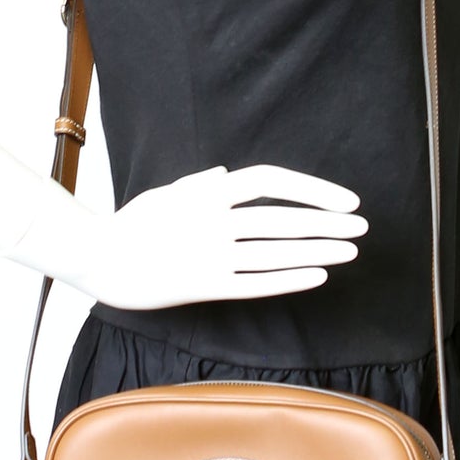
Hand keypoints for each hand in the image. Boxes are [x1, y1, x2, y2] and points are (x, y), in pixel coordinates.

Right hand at [84, 164, 367, 312]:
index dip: (312, 189)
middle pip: (282, 218)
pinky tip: (318, 275)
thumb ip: (198, 184)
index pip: (271, 180)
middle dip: (328, 222)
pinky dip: (290, 278)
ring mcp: (210, 254)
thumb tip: (225, 174)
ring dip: (318, 250)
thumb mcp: (165, 193)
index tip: (343, 200)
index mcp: (207, 191)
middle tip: (362, 227)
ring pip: (276, 251)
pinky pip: (256, 282)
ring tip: (350, 251)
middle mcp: (213, 220)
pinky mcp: (205, 285)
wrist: (97, 258)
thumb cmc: (130, 223)